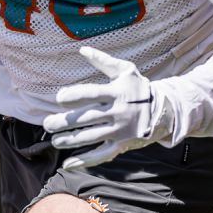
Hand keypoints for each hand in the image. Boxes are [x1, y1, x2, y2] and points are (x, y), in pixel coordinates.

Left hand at [42, 46, 159, 168]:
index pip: (92, 94)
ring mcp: (120, 131)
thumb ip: (104, 61)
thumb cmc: (138, 88)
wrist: (165, 111)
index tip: (59, 99)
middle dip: (65, 122)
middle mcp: (118, 112)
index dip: (74, 96)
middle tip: (48, 124)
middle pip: (88, 118)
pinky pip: (102, 155)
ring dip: (71, 141)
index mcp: (117, 92)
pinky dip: (85, 161)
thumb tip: (82, 50)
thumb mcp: (125, 71)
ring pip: (91, 137)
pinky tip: (69, 163)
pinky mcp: (122, 145)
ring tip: (55, 141)